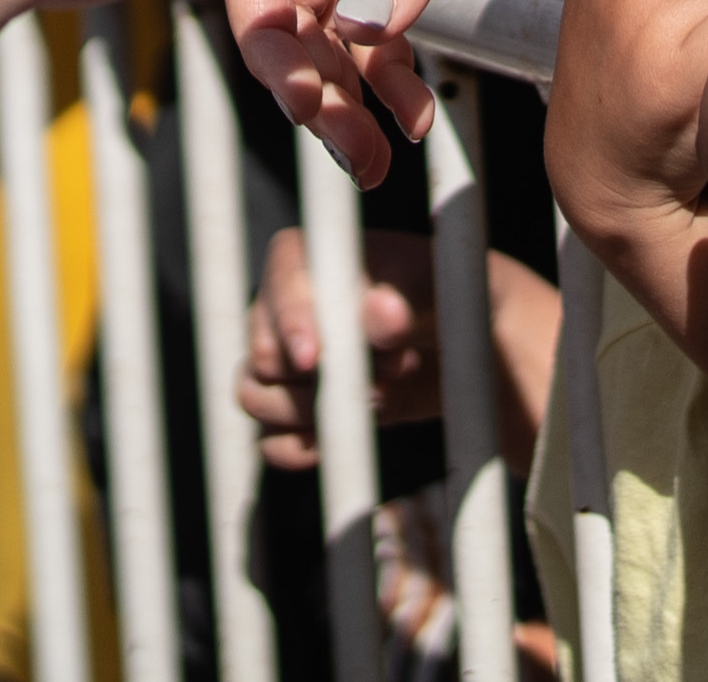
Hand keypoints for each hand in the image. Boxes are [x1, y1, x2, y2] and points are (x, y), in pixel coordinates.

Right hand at [229, 0, 636, 183]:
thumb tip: (365, 25)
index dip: (268, 32)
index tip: (300, 90)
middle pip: (294, 8)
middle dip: (314, 83)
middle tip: (350, 143)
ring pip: (336, 27)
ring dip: (352, 91)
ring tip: (382, 147)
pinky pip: (381, 23)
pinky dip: (391, 68)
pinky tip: (414, 106)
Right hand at [236, 226, 440, 464]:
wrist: (454, 346)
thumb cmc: (439, 297)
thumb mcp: (433, 290)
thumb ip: (406, 299)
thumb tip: (384, 313)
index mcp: (308, 258)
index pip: (280, 282)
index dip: (292, 322)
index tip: (315, 358)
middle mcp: (282, 309)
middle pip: (263, 350)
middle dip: (320, 377)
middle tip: (389, 375)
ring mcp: (281, 363)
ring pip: (253, 396)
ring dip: (311, 411)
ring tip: (380, 399)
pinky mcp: (292, 410)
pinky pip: (267, 441)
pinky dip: (298, 448)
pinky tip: (339, 442)